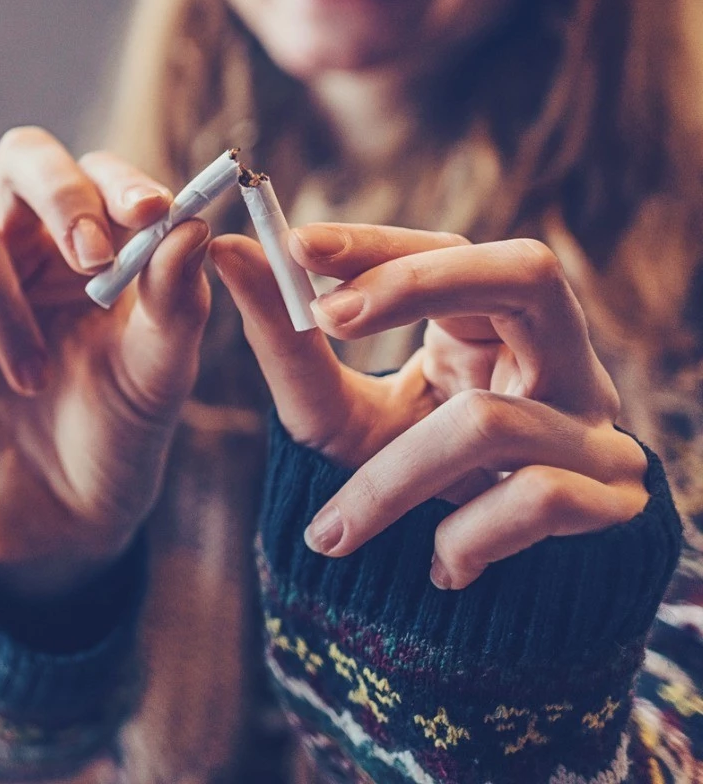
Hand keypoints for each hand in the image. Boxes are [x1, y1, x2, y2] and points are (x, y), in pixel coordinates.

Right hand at [0, 127, 211, 596]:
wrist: (61, 515)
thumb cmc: (118, 428)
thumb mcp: (159, 371)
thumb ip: (177, 300)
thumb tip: (192, 226)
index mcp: (89, 242)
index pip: (95, 172)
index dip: (117, 181)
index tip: (151, 214)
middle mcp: (24, 245)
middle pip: (22, 156)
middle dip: (58, 194)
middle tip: (91, 256)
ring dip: (3, 299)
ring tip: (34, 377)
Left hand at [209, 225, 649, 588]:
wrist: (466, 595)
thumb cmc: (400, 480)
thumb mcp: (336, 410)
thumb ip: (288, 339)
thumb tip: (228, 251)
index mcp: (495, 323)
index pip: (452, 248)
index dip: (379, 244)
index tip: (298, 246)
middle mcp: (558, 359)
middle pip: (526, 274)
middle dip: (416, 287)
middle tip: (325, 317)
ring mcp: (593, 425)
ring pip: (494, 418)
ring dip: (394, 476)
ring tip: (334, 530)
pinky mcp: (612, 503)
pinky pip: (535, 500)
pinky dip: (465, 536)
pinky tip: (437, 564)